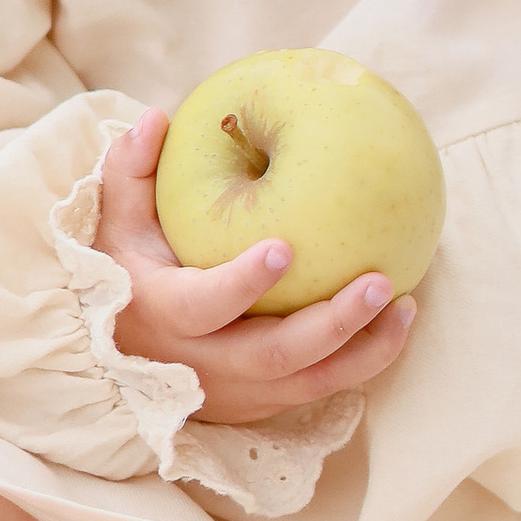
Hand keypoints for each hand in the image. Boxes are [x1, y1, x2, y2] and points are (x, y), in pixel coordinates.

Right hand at [96, 110, 415, 430]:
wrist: (116, 359)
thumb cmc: (120, 274)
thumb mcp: (112, 224)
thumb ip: (129, 172)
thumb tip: (155, 118)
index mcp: (164, 315)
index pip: (204, 305)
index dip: (241, 284)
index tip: (284, 247)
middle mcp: (202, 364)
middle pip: (275, 355)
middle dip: (334, 323)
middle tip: (381, 281)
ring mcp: (237, 391)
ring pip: (309, 381)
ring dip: (365, 348)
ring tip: (407, 305)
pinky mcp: (263, 403)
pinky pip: (320, 388)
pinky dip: (362, 361)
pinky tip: (398, 324)